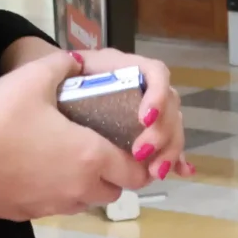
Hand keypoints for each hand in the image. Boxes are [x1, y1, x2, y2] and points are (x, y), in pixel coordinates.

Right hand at [0, 52, 150, 219]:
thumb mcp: (33, 79)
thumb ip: (63, 67)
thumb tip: (76, 62)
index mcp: (90, 156)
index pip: (136, 173)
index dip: (140, 163)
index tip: (133, 148)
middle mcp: (78, 187)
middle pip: (114, 191)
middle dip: (114, 175)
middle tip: (100, 150)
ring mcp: (52, 205)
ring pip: (85, 202)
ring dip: (86, 186)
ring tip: (69, 160)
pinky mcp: (27, 214)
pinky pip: (55, 206)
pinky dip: (56, 193)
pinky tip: (38, 170)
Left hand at [71, 47, 191, 182]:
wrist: (54, 99)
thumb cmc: (58, 84)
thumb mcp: (60, 72)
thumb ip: (62, 67)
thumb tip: (72, 66)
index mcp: (126, 68)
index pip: (155, 73)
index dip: (157, 95)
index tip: (144, 120)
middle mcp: (143, 87)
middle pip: (170, 105)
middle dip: (162, 133)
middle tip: (141, 154)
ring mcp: (147, 111)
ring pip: (172, 127)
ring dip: (169, 150)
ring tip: (154, 171)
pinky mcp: (146, 134)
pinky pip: (168, 144)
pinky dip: (175, 158)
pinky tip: (182, 171)